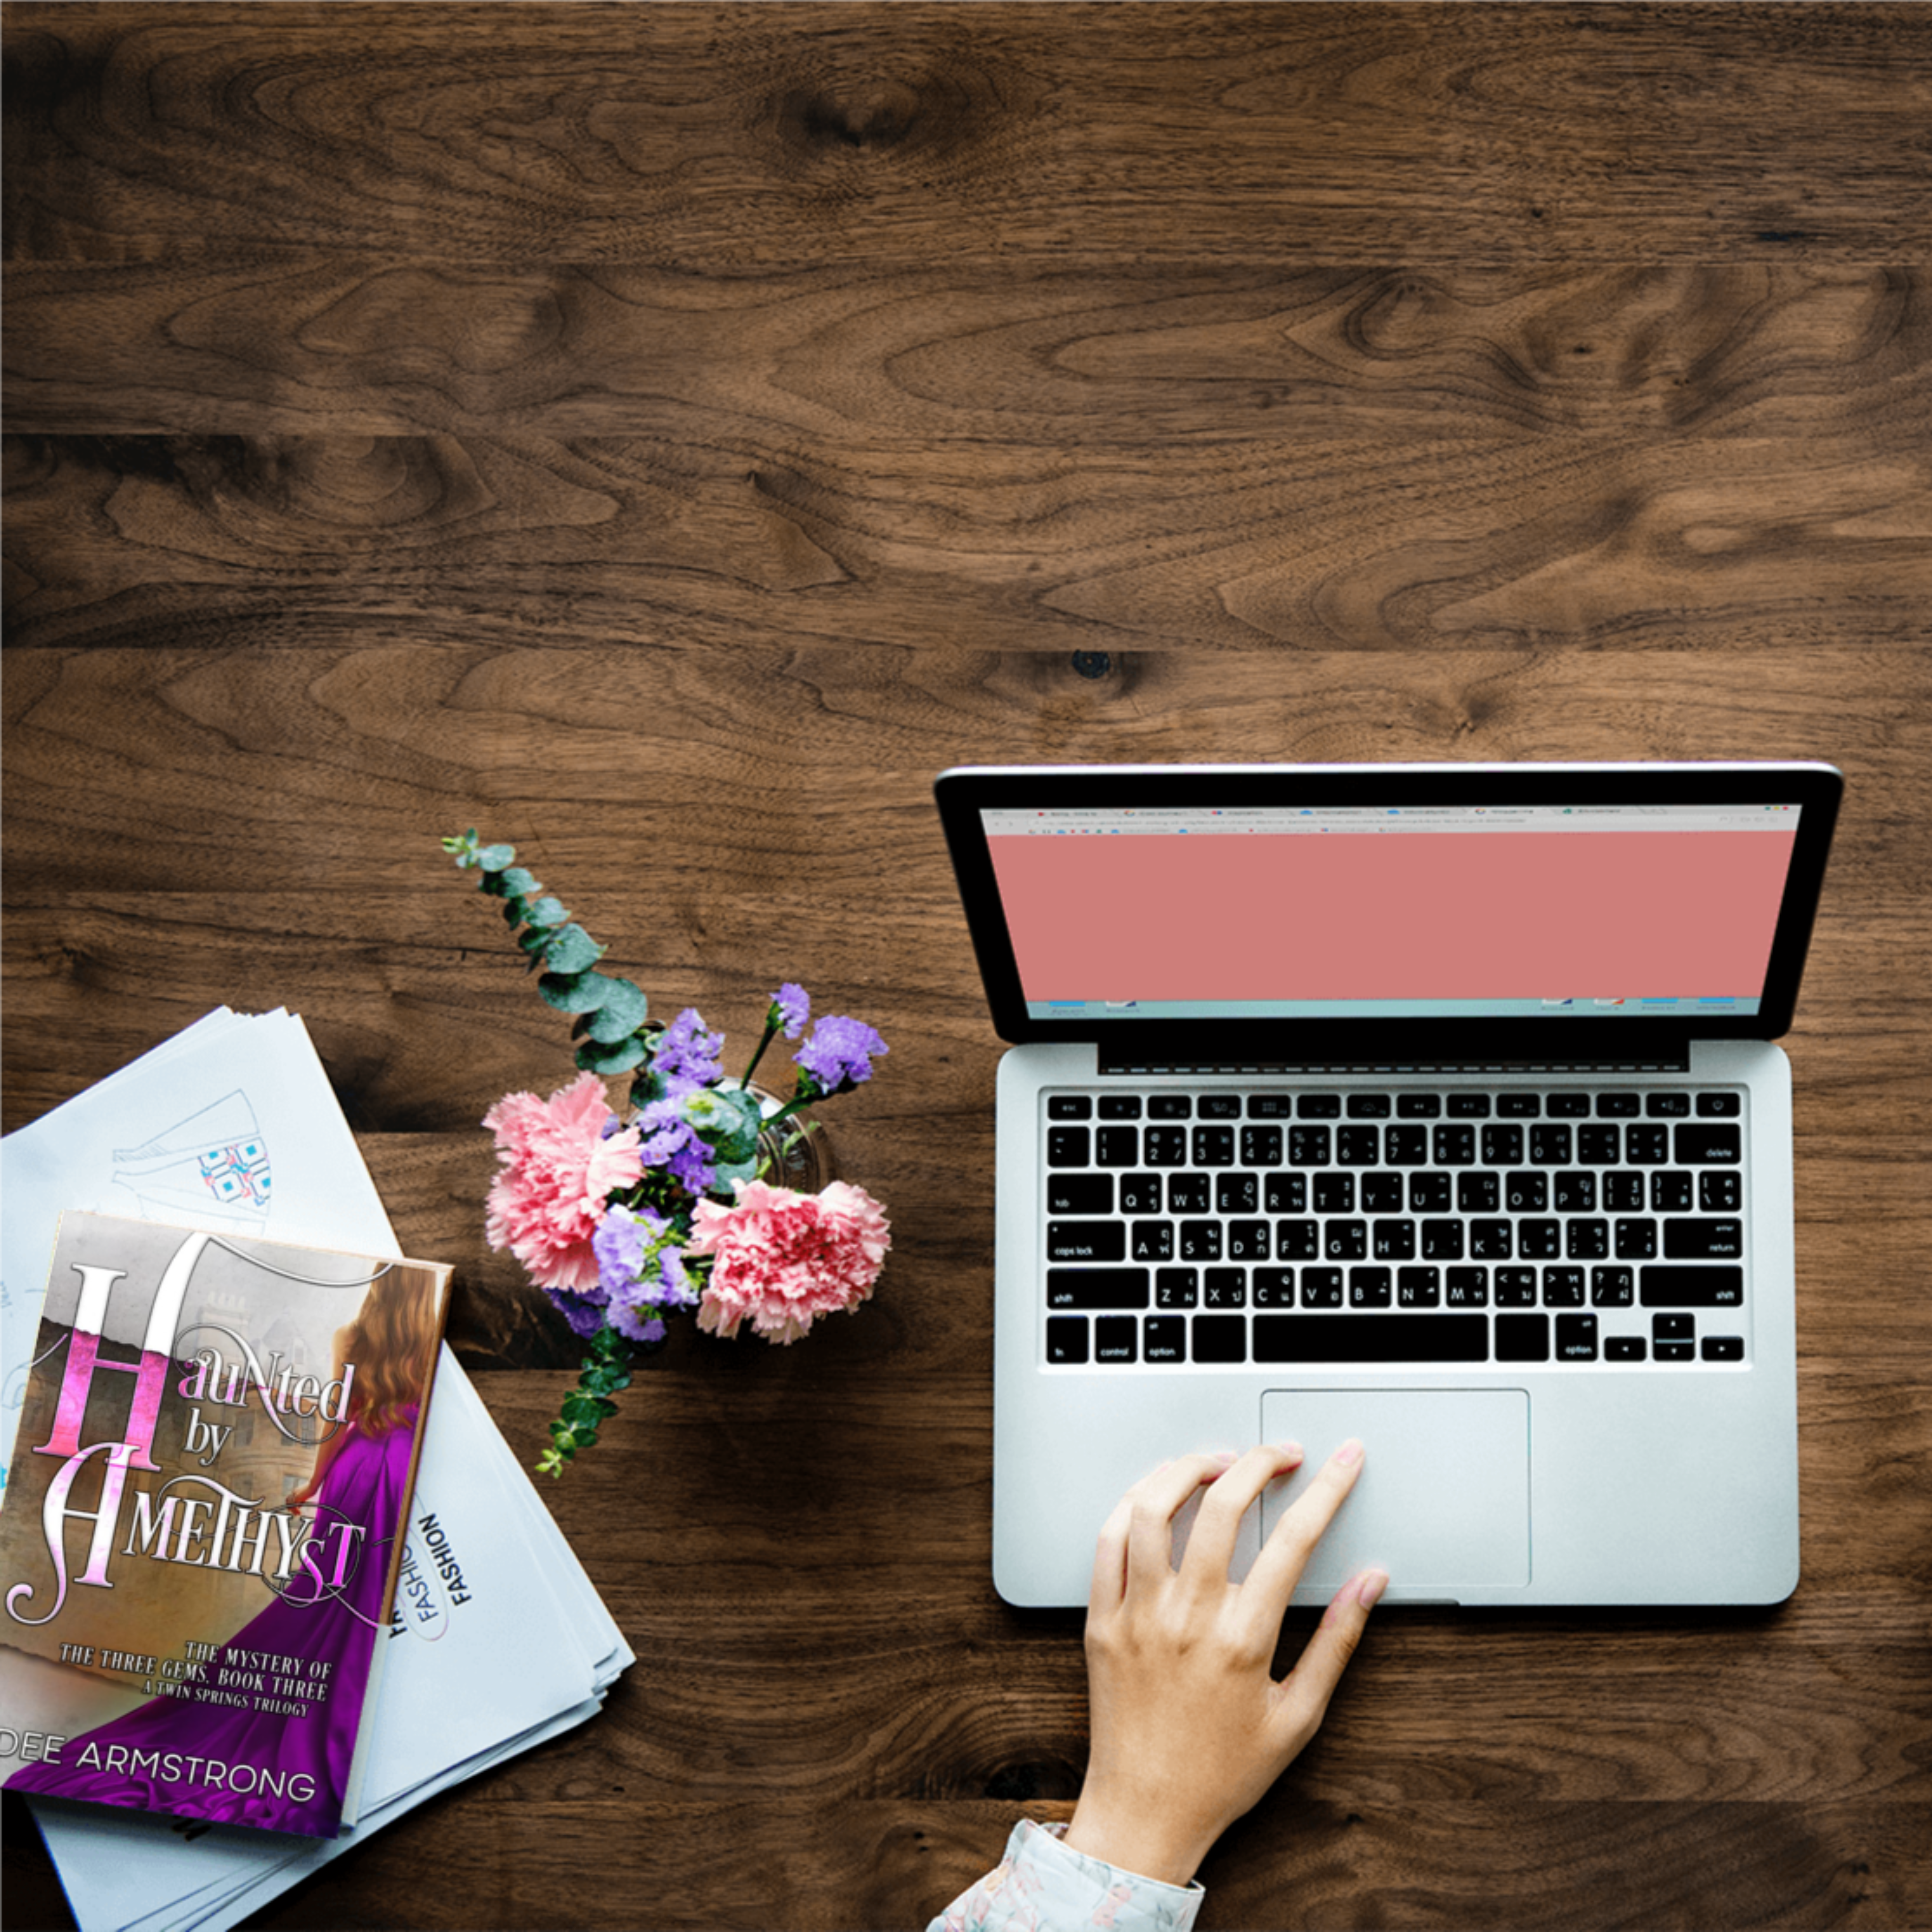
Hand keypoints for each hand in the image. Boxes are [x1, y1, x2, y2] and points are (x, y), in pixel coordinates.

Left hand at [1063, 1440, 1386, 1888]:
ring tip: (1217, 1461)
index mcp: (1244, 1640)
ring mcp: (1138, 1615)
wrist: (1147, 1812)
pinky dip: (1133, 1504)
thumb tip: (1369, 1582)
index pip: (1295, 1539)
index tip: (1345, 1460)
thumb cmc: (1224, 1772)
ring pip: (1154, 1509)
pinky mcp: (1100, 1620)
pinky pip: (1107, 1542)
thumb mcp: (1299, 1715)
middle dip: (1259, 1461)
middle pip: (1222, 1506)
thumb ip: (1337, 1642)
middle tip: (1281, 1452)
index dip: (1327, 1489)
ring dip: (1188, 1469)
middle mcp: (1188, 1618)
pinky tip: (1157, 1495)